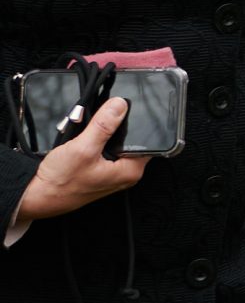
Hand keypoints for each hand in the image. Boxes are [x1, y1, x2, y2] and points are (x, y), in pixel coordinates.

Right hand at [15, 97, 144, 222]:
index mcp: (131, 170)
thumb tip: (120, 105)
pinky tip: (82, 140)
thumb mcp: (83, 148)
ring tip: (87, 133)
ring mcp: (112, 173)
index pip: (148, 140)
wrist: (38, 197)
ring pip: (115, 143)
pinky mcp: (99, 171)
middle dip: (116, 126)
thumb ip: (103, 126)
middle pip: (131, 139)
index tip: (124, 111)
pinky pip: (103, 149)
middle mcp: (126, 173)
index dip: (138, 122)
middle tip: (98, 122)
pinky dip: (94, 141)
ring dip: (102, 133)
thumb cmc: (60, 182)